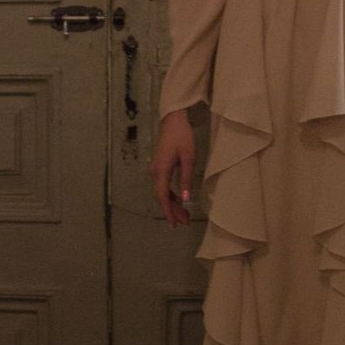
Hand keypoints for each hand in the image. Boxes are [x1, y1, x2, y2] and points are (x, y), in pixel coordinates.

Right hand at [150, 110, 196, 226]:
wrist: (173, 121)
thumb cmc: (182, 137)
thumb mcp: (188, 158)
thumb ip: (186, 179)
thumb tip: (186, 199)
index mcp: (161, 171)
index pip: (162, 197)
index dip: (168, 212)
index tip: (174, 224)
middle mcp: (155, 172)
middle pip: (162, 197)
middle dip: (173, 211)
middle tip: (184, 223)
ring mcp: (156, 170)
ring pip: (162, 193)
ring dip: (172, 204)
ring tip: (184, 215)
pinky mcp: (159, 167)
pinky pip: (163, 186)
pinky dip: (171, 195)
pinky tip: (180, 200)